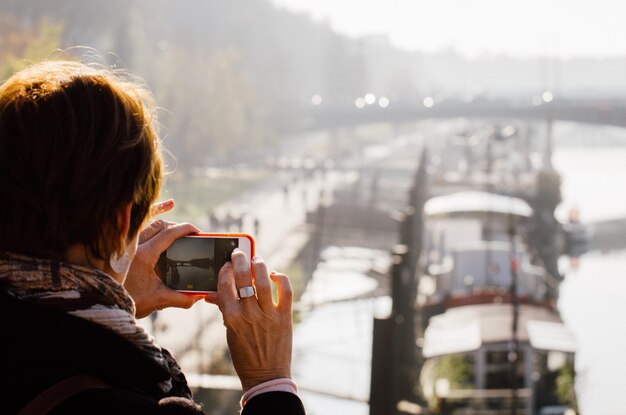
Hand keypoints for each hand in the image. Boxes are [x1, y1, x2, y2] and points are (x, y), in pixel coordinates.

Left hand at [124, 200, 202, 317]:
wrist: (106, 302)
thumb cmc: (129, 300)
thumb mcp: (158, 300)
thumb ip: (180, 298)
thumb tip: (198, 296)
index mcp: (145, 255)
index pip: (169, 233)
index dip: (186, 229)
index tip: (198, 231)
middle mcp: (134, 245)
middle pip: (161, 225)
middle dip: (178, 227)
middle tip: (191, 234)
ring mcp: (127, 243)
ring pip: (148, 222)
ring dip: (165, 220)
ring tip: (178, 220)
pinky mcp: (123, 245)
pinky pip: (138, 224)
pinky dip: (152, 213)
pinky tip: (165, 206)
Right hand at [205, 250, 293, 390]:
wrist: (266, 376)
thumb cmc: (244, 354)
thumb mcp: (229, 332)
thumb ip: (223, 310)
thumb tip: (211, 294)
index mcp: (231, 318)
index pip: (224, 286)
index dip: (224, 270)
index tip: (226, 264)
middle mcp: (249, 314)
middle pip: (244, 278)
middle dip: (240, 260)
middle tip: (239, 253)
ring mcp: (269, 315)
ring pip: (265, 280)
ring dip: (260, 265)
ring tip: (257, 261)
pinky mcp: (285, 317)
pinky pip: (285, 291)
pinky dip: (281, 279)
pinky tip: (275, 276)